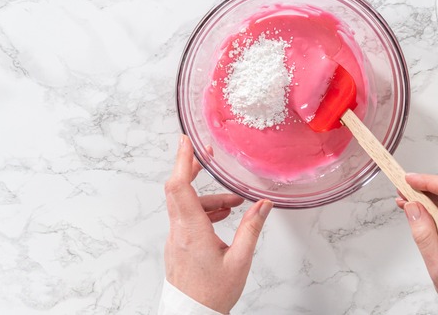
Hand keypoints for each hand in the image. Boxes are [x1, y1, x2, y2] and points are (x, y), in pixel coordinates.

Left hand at [164, 135, 272, 313]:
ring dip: (208, 198)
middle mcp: (178, 232)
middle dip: (192, 169)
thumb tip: (263, 205)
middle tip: (206, 155)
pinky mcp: (177, 246)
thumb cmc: (212, 294)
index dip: (182, 161)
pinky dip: (203, 211)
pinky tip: (221, 217)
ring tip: (233, 204)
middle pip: (178, 190)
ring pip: (186, 206)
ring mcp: (175, 239)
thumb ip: (251, 229)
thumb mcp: (239, 261)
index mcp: (192, 231)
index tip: (187, 142)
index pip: (180, 187)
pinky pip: (186, 219)